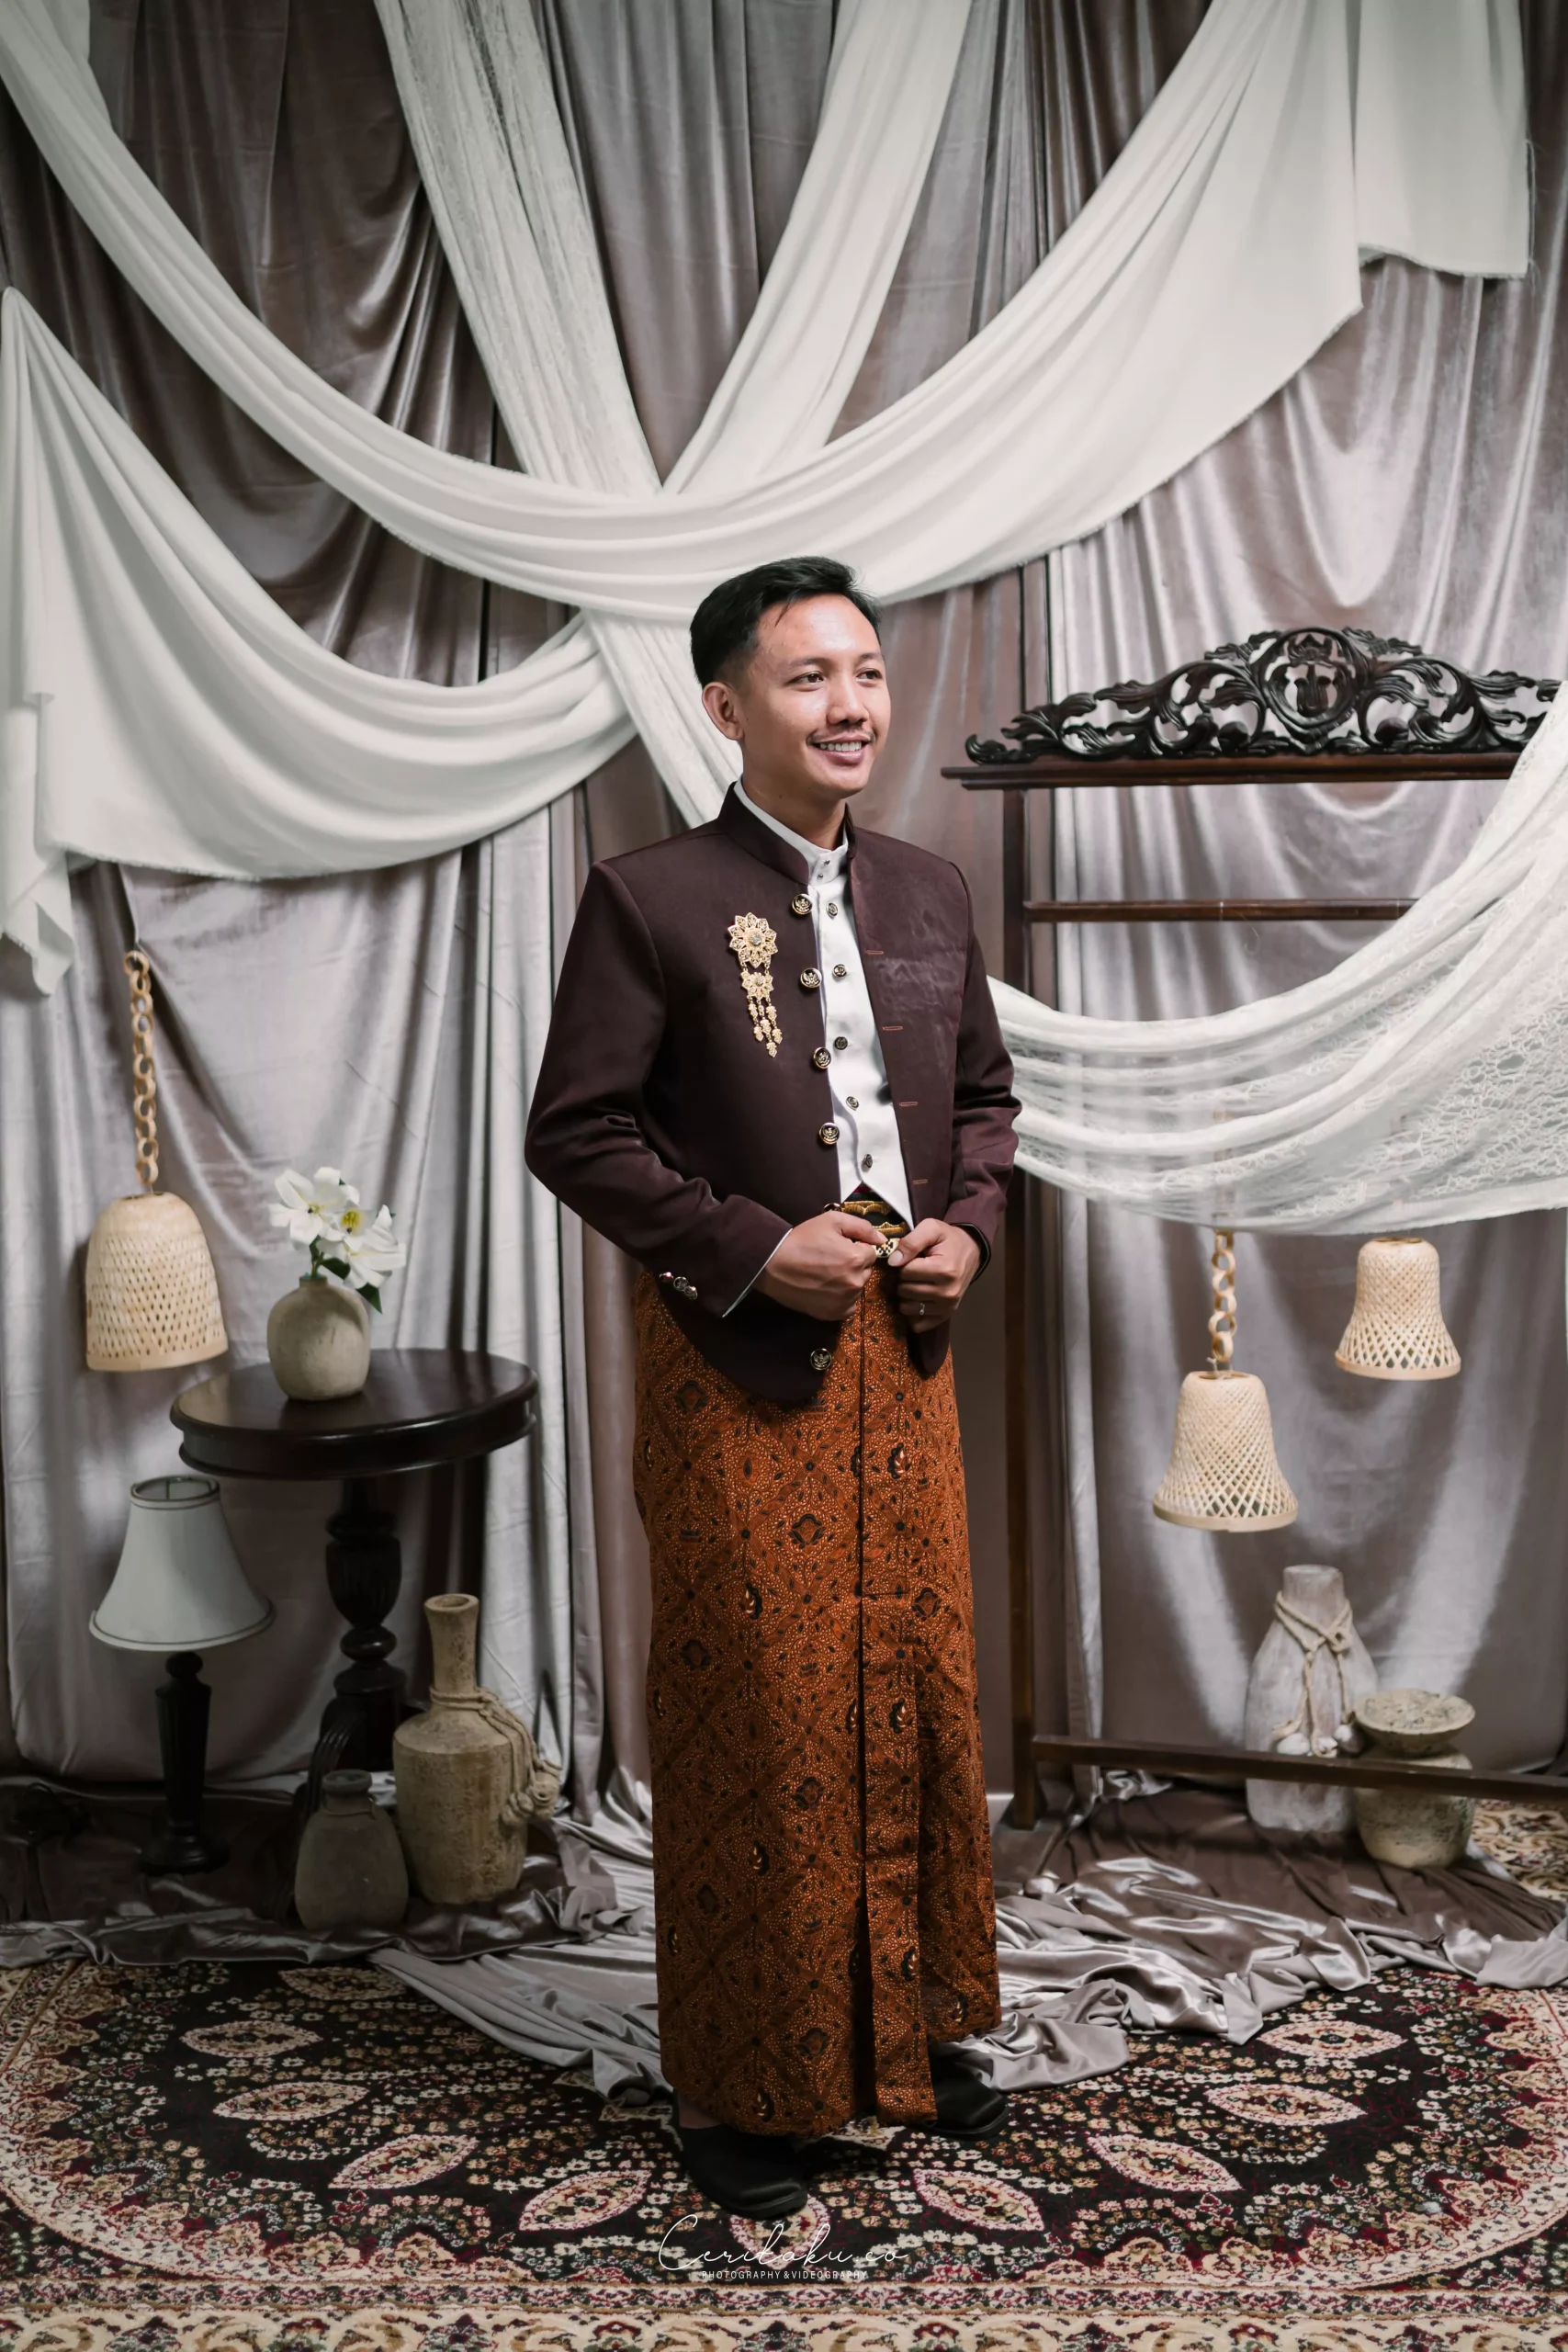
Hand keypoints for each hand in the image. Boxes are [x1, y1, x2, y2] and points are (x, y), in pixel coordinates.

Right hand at [756, 1210, 888, 1319]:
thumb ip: (862, 1227)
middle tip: (830, 1260)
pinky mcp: (833, 1314)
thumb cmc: (801, 1240)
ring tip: (825, 1274)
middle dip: (853, 1265)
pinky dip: (842, 1299)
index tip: (838, 1247)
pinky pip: (848, 1306)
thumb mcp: (832, 1221)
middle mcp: (854, 1282)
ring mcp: (844, 1301)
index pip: (870, 1253)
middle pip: (865, 1271)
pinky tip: (825, 1289)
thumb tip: (882, 1240)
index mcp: (856, 1259)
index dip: (855, 1248)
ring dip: (848, 1281)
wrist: (772, 1264)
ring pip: (857, 1288)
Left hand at [896, 1219, 980, 1327]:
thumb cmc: (948, 1239)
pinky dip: (912, 1314)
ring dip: (905, 1296)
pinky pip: (919, 1324)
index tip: (910, 1259)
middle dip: (903, 1280)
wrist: (971, 1250)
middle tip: (912, 1271)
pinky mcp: (946, 1315)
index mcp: (944, 1270)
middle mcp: (947, 1292)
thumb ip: (911, 1242)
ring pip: (907, 1308)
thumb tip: (893, 1262)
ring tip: (914, 1283)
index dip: (902, 1264)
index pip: (905, 1272)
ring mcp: (947, 1307)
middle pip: (905, 1291)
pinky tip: (915, 1300)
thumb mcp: (931, 1228)